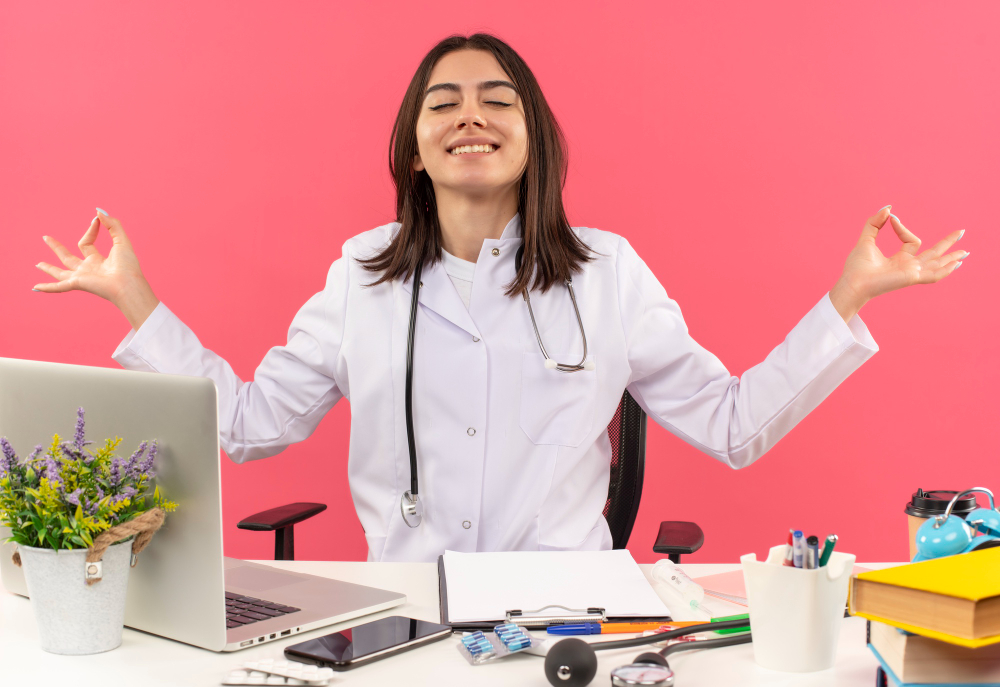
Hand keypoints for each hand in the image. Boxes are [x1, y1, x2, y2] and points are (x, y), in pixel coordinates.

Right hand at [33, 210, 159, 329]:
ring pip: (61, 273)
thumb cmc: (128, 266)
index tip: (96, 219)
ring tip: (38, 264)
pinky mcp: (78, 283)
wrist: (128, 284)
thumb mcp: (122, 240)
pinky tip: (36, 287)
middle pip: (69, 258)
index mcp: (98, 260)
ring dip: (49, 268)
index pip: (87, 242)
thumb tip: (99, 211)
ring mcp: (82, 277)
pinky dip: (47, 287)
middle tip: (46, 237)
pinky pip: (59, 286)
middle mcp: (88, 269)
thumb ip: (112, 225)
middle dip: (57, 247)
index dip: (91, 229)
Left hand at [829, 206, 966, 321]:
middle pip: (933, 253)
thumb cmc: (857, 267)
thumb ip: (875, 223)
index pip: (911, 240)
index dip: (902, 227)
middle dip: (947, 243)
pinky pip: (932, 274)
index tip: (891, 218)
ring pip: (937, 263)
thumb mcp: (866, 239)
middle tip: (961, 232)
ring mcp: (911, 273)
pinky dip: (945, 270)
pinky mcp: (912, 278)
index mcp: (899, 259)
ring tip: (965, 252)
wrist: (853, 282)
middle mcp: (908, 267)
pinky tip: (956, 264)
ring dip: (951, 257)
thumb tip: (888, 208)